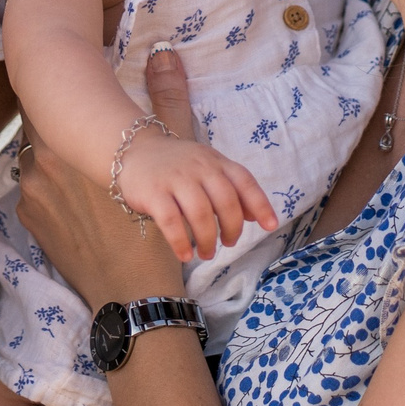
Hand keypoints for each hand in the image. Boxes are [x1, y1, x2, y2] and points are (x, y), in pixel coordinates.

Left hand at [14, 50, 192, 308]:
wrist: (132, 295)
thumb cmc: (152, 229)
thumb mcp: (168, 161)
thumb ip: (166, 99)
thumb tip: (165, 52)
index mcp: (66, 146)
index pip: (44, 101)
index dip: (56, 93)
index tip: (62, 84)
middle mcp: (40, 167)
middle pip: (40, 129)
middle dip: (58, 126)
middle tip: (77, 123)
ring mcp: (30, 198)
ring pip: (38, 162)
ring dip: (56, 161)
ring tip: (82, 170)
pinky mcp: (31, 222)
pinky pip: (37, 194)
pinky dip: (53, 192)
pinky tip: (77, 204)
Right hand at [115, 129, 277, 262]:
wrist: (134, 150)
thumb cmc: (176, 165)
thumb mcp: (207, 167)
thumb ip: (230, 188)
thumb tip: (254, 216)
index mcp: (215, 162)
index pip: (244, 182)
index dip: (260, 204)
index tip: (270, 226)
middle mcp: (199, 168)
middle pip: (225, 202)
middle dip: (232, 229)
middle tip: (228, 244)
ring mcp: (175, 179)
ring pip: (201, 214)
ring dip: (208, 240)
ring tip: (207, 253)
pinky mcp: (153, 193)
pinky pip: (171, 221)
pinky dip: (180, 242)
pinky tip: (185, 255)